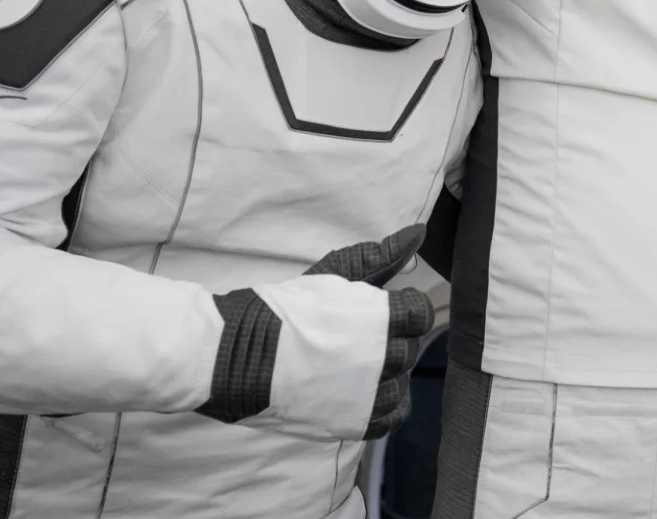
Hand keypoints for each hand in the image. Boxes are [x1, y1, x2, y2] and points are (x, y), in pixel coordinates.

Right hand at [197, 226, 435, 440]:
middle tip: (358, 339)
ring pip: (400, 385)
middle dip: (390, 340)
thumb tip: (418, 233)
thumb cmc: (285, 310)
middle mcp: (381, 357)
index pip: (419, 313)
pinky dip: (385, 408)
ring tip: (356, 367)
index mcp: (380, 317)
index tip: (382, 311)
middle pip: (408, 349)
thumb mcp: (334, 274)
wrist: (238, 356)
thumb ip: (381, 257)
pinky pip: (389, 419)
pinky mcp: (352, 422)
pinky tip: (367, 396)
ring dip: (386, 375)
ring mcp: (367, 394)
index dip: (403, 309)